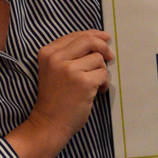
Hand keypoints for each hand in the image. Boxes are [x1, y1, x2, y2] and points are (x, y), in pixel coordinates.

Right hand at [7, 30, 114, 157]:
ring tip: (95, 84)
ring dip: (102, 72)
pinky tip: (97, 92)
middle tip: (110, 56)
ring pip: (98, 59)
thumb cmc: (54, 97)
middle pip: (88, 40)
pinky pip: (103, 74)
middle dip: (103, 46)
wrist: (49, 123)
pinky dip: (104, 84)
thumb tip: (97, 38)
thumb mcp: (53, 69)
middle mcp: (57, 58)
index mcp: (48, 52)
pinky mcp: (83, 82)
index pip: (76, 35)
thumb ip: (69, 54)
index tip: (104, 38)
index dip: (93, 35)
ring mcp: (70, 70)